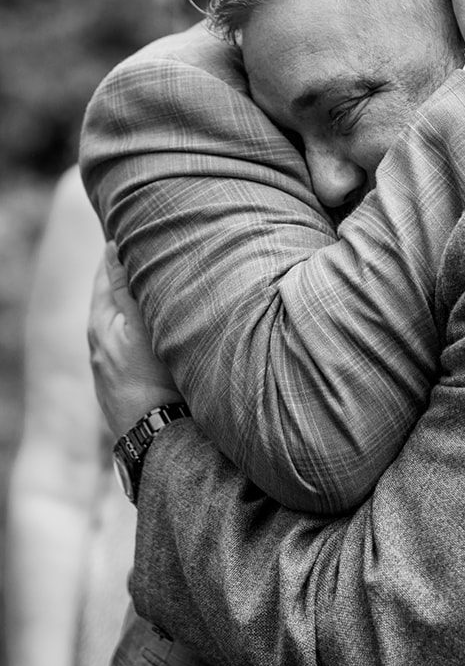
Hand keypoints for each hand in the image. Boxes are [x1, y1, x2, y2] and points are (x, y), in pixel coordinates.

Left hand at [88, 240, 182, 437]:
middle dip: (132, 272)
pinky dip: (143, 321)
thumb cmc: (153, 379)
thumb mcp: (141, 325)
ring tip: (163, 280)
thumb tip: (112, 248)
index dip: (122, 249)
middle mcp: (100, 340)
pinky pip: (132, 336)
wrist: (157, 435)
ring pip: (124, 316)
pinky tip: (160, 321)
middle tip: (158, 249)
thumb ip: (127, 288)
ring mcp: (111, 360)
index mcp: (100, 321)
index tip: (143, 230)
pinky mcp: (125, 376)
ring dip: (140, 298)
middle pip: (114, 293)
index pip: (107, 271)